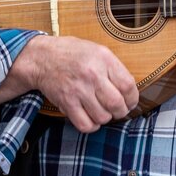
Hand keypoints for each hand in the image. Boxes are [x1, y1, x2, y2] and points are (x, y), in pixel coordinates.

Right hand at [0, 35, 138, 132]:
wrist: (42, 57)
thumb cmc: (72, 53)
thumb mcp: (97, 50)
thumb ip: (114, 68)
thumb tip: (129, 90)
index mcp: (103, 59)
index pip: (128, 86)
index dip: (132, 99)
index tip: (129, 102)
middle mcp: (92, 74)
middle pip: (117, 104)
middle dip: (121, 111)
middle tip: (117, 110)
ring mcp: (79, 90)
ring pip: (102, 117)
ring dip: (105, 118)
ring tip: (102, 111)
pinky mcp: (66, 102)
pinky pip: (85, 124)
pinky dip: (91, 125)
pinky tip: (91, 117)